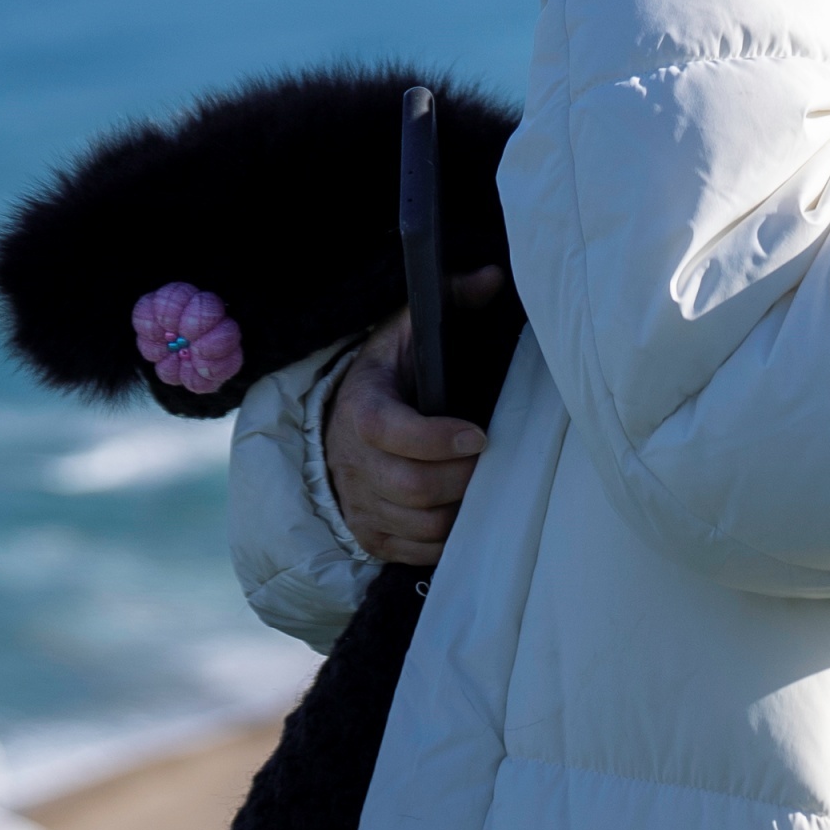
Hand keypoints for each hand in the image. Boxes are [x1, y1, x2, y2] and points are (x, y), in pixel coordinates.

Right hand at [322, 270, 502, 567]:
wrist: (338, 422)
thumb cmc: (389, 374)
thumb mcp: (410, 329)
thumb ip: (449, 300)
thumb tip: (492, 278)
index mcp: (361, 407)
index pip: (391, 432)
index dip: (436, 439)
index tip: (479, 436)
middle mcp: (352, 461)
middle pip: (409, 486)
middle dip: (459, 479)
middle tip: (492, 464)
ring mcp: (359, 502)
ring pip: (417, 525)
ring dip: (456, 510)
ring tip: (481, 486)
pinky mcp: (370, 533)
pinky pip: (413, 551)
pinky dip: (445, 539)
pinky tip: (462, 511)